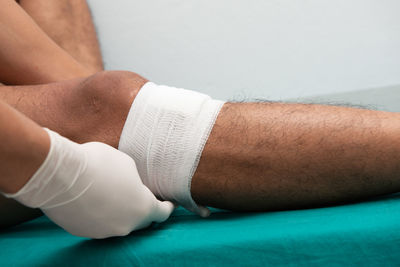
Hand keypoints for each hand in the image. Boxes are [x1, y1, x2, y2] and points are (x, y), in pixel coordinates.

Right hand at [4, 130, 174, 238]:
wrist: (60, 175)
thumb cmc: (99, 164)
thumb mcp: (127, 164)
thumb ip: (135, 179)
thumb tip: (130, 185)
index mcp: (142, 208)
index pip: (161, 213)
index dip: (166, 208)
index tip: (168, 204)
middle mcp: (126, 225)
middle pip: (139, 219)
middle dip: (140, 208)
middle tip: (136, 195)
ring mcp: (103, 231)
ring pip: (116, 221)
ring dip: (116, 210)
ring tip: (107, 192)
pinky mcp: (83, 232)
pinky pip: (96, 223)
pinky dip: (97, 214)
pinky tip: (90, 199)